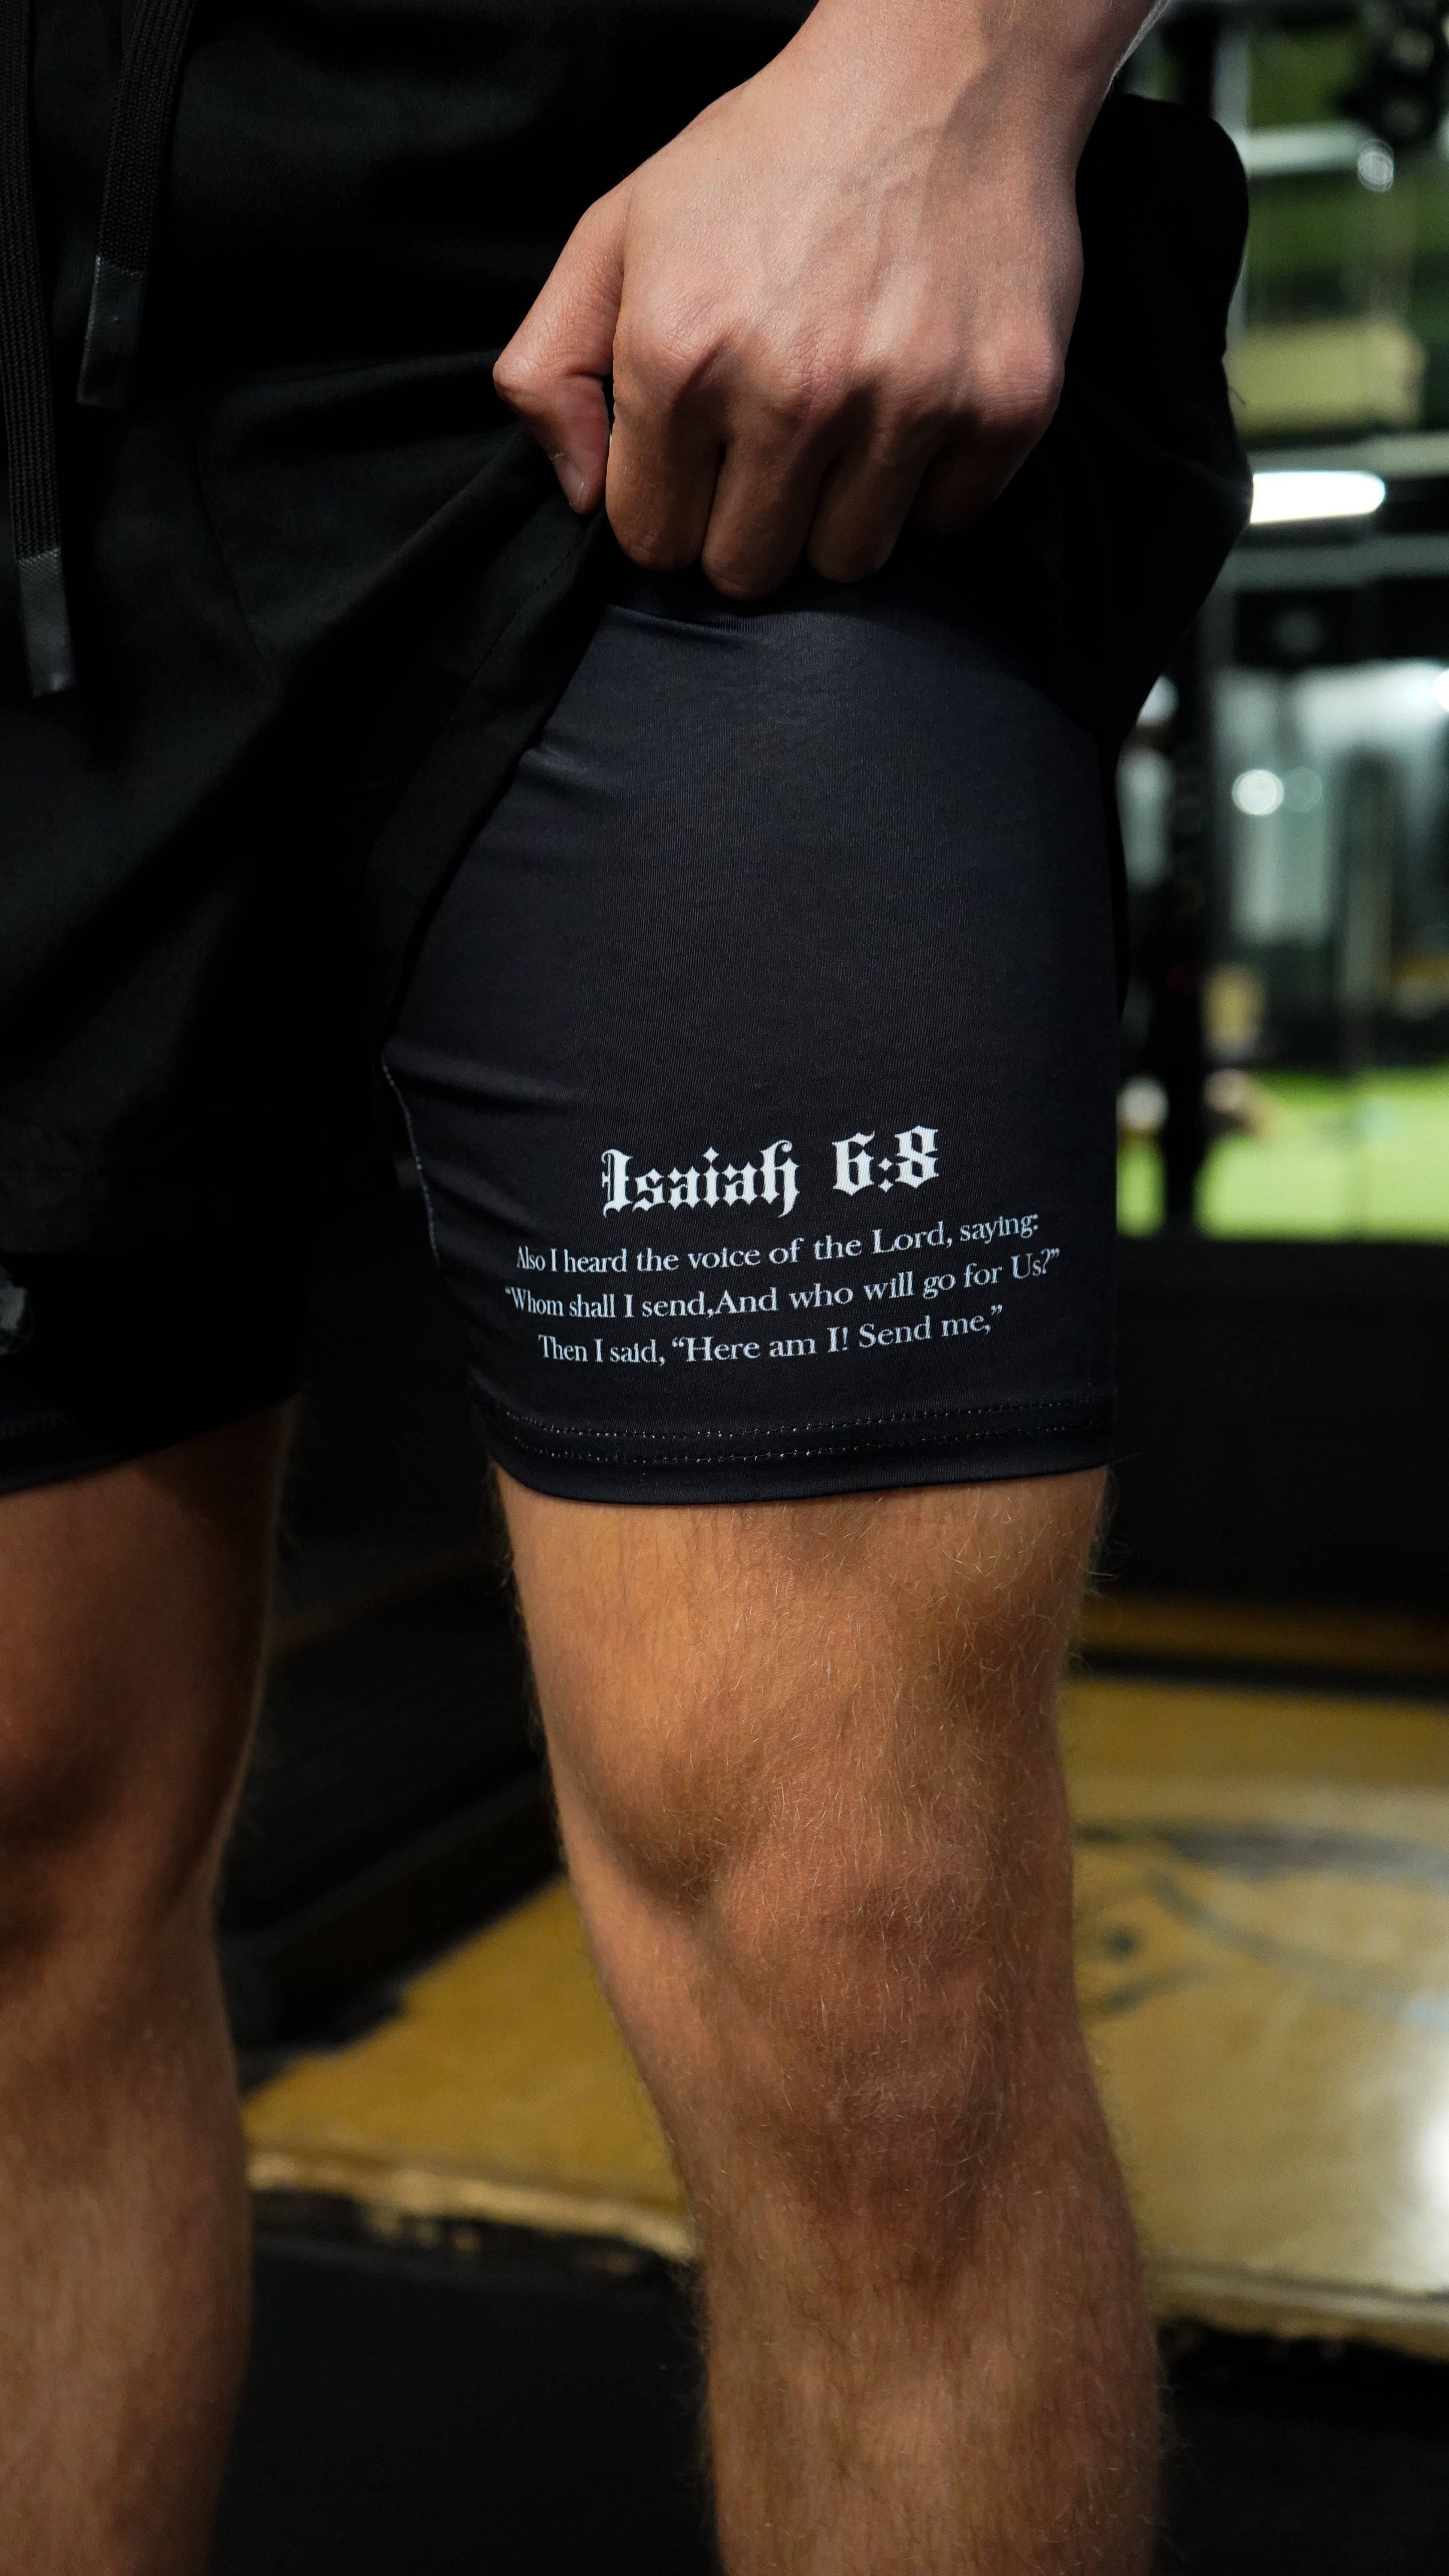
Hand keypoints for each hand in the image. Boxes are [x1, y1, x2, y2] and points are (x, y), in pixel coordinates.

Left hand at [494, 0, 1142, 597]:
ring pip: (848, 562)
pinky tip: (917, 394)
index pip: (654, 540)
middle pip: (748, 570)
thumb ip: (553, 368)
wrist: (940, 74)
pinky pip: (945, 520)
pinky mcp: (1003, 407)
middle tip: (775, 442)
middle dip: (751, 522)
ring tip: (849, 417)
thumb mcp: (618, 231)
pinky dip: (930, 479)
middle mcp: (794, 390)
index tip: (698, 458)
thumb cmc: (768, 158)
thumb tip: (581, 495)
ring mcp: (907, 402)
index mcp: (683, 352)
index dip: (671, 506)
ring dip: (841, 511)